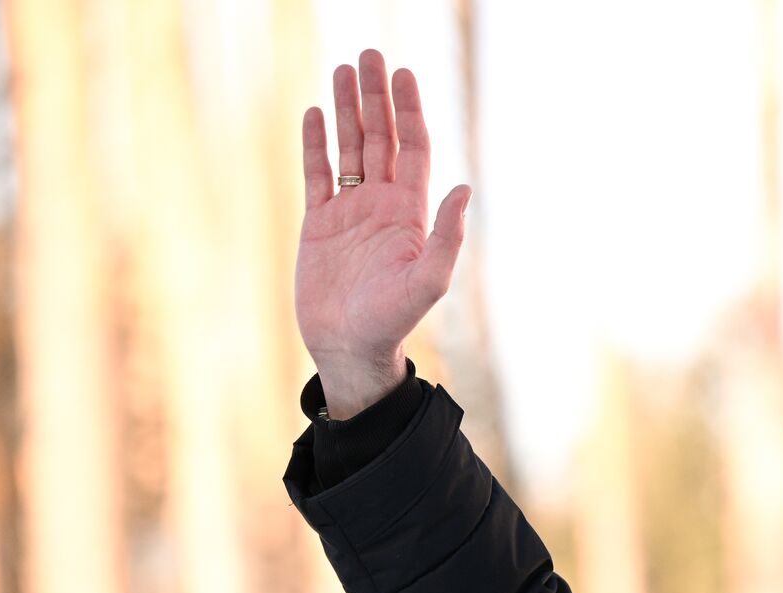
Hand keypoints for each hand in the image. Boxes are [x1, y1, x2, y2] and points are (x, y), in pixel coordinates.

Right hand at [295, 49, 470, 417]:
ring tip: (342, 70)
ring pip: (349, 149)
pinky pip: (317, 174)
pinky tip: (316, 114)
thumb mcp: (427, 281)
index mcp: (410, 213)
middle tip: (369, 55)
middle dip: (376, 97)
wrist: (350, 348)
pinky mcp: (318, 225)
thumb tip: (466, 189)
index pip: (412, 148)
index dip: (409, 111)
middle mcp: (382, 205)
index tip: (402, 74)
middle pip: (381, 138)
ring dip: (348, 110)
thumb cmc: (392, 320)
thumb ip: (447, 237)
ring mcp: (350, 212)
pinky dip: (316, 144)